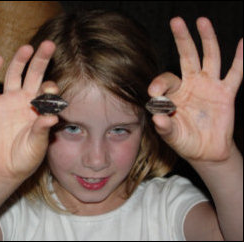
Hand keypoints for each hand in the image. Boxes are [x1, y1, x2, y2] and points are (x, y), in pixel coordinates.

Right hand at [0, 40, 58, 181]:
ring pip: (14, 75)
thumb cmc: (26, 157)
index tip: (52, 92)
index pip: (48, 91)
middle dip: (41, 60)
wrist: (4, 168)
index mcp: (41, 109)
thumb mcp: (37, 145)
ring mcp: (9, 101)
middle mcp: (26, 100)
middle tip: (49, 45)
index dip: (51, 88)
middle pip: (34, 75)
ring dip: (19, 61)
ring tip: (27, 48)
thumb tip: (52, 116)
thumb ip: (42, 130)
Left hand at [148, 17, 242, 162]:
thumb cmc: (184, 140)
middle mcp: (191, 84)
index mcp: (175, 93)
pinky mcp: (226, 93)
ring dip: (207, 39)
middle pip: (187, 56)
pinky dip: (240, 59)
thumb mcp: (171, 135)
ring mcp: (209, 86)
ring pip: (210, 58)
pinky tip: (242, 43)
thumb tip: (157, 118)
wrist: (205, 152)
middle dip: (182, 39)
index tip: (154, 94)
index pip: (166, 80)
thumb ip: (165, 127)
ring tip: (202, 21)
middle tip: (176, 21)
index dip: (159, 84)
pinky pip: (235, 74)